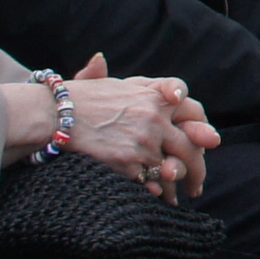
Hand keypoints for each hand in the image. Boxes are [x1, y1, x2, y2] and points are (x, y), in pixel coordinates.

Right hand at [59, 63, 212, 195]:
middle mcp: (155, 117)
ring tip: (181, 196)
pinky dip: (157, 192)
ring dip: (179, 184)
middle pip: (191, 143)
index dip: (199, 122)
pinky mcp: (129, 162)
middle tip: (197, 183)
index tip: (206, 139)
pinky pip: (151, 182)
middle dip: (198, 166)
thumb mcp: (104, 83)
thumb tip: (101, 59)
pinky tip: (160, 199)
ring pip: (173, 167)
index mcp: (153, 95)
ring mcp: (144, 140)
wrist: (53, 115)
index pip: (191, 106)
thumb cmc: (75, 99)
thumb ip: (121, 80)